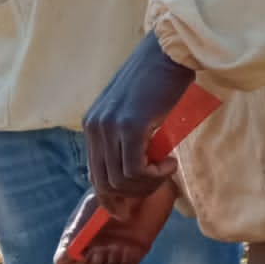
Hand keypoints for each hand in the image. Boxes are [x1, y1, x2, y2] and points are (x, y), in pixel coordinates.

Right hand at [55, 184, 177, 263]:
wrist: (146, 188)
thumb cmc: (118, 190)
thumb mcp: (98, 201)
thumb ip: (84, 225)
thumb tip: (71, 254)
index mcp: (78, 236)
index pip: (63, 263)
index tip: (82, 253)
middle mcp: (91, 249)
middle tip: (100, 253)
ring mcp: (111, 256)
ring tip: (116, 249)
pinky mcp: (131, 258)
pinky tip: (128, 251)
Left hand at [84, 32, 194, 217]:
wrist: (171, 52)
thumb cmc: (160, 79)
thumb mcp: (136, 111)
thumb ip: (130, 136)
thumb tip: (138, 171)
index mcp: (93, 124)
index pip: (95, 174)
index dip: (109, 198)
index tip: (126, 211)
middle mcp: (95, 126)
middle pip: (105, 183)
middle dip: (132, 195)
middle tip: (157, 185)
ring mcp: (110, 126)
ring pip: (121, 180)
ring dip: (148, 184)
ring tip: (166, 168)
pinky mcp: (130, 126)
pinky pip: (135, 169)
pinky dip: (154, 175)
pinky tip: (169, 162)